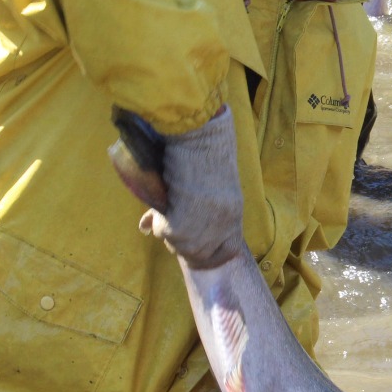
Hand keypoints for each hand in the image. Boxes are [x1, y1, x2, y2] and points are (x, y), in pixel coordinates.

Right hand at [137, 106, 247, 268]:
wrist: (198, 138)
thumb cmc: (204, 150)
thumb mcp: (211, 183)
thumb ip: (199, 204)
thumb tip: (170, 220)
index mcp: (235, 214)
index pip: (228, 251)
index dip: (209, 253)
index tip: (193, 247)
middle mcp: (223, 227)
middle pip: (196, 253)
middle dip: (179, 241)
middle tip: (167, 222)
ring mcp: (203, 230)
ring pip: (176, 245)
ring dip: (166, 227)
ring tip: (165, 205)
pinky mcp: (182, 228)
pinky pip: (163, 232)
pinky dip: (156, 219)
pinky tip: (160, 202)